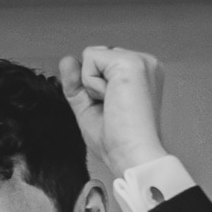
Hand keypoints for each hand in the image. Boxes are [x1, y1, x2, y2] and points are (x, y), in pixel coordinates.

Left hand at [58, 46, 168, 191]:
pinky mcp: (129, 61)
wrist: (132, 155)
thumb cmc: (119, 141)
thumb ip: (77, 83)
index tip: (112, 110)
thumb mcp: (89, 108)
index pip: (102, 64)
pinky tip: (111, 99)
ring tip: (114, 104)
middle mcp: (144, 64)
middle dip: (92, 84)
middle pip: (96, 57)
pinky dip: (91, 83)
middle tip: (112, 109)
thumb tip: (67, 60)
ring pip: (92, 56)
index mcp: (141, 75)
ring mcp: (139, 60)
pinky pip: (90, 58)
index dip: (94, 87)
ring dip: (92, 85)